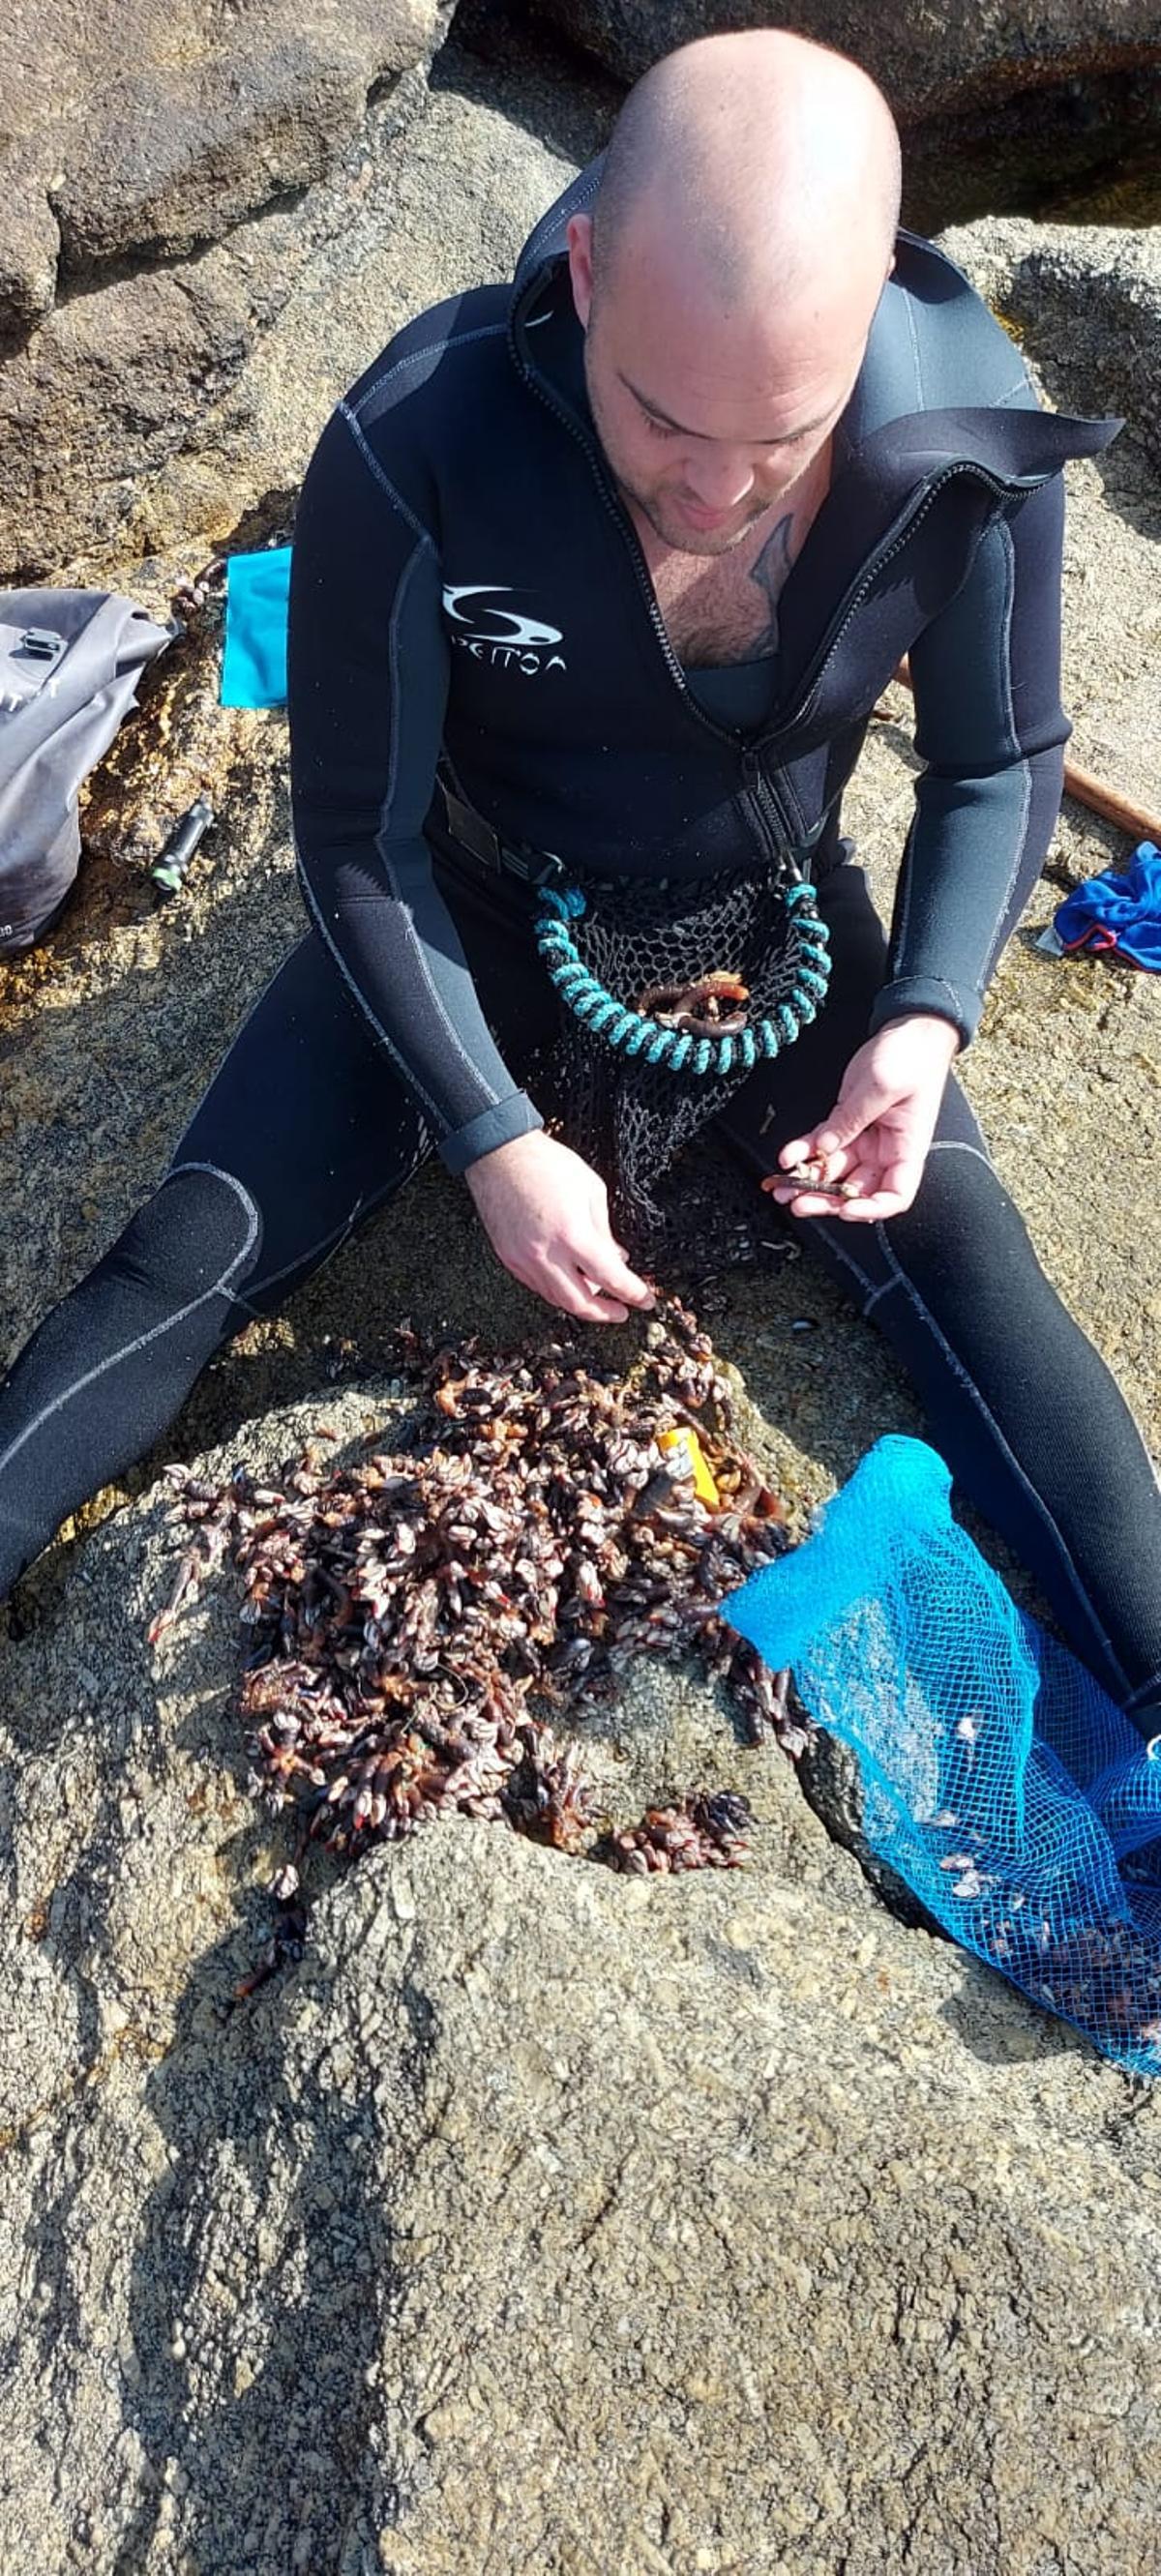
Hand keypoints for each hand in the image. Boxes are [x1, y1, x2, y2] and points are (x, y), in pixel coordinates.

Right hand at [465, 1129, 656, 1322]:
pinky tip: (570, 1282)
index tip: (645, 1300)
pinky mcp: (508, 1257)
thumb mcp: (591, 1191)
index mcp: (572, 1234)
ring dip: (581, 1303)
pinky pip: (537, 1286)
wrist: (499, 1155)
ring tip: (598, 1295)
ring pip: (556, 1299)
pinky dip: (558, 1290)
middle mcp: (545, 1253)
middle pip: (580, 1302)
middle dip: (605, 1313)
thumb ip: (605, 1231)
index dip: (633, 1293)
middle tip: (622, 1312)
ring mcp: (522, 1259)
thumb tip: (616, 1258)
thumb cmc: (547, 1165)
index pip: (610, 1278)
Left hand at [761, 1013, 960, 1222]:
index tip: (845, 1209)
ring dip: (806, 1181)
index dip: (871, 1210)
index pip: (894, 1196)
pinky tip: (786, 1156)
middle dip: (826, 1199)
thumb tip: (825, 1147)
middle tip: (799, 1203)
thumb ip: (852, 1120)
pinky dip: (803, 1151)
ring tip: (781, 1187)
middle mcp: (886, 1150)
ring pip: (833, 1171)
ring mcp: (864, 1138)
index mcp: (906, 1149)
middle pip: (855, 1190)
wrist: (909, 1031)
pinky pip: (821, 1144)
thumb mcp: (882, 1087)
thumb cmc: (912, 1058)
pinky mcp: (846, 1122)